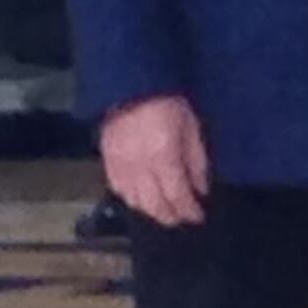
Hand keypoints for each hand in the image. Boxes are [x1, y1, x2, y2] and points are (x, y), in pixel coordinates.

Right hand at [97, 94, 212, 226]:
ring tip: (164, 212)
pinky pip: (118, 190)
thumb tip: (200, 189)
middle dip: (170, 216)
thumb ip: (196, 161)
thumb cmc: (168, 104)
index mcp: (164, 156)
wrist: (132, 88)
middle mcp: (140, 167)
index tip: (198, 217)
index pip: (177, 195)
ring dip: (151, 211)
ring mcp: (120, 166)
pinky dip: (132, 199)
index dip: (189, 210)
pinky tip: (141, 200)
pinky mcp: (107, 162)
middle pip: (155, 204)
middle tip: (182, 219)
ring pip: (135, 201)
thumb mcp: (191, 127)